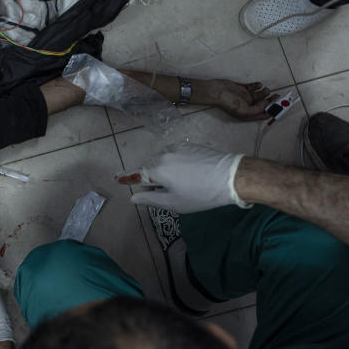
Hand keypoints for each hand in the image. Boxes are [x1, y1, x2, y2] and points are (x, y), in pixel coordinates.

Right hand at [118, 143, 250, 212]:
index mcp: (157, 169)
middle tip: (164, 192)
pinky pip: (175, 155)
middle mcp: (163, 155)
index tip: (117, 178)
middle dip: (152, 178)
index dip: (126, 177)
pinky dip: (175, 163)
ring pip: (163, 160)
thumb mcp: (174, 203)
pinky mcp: (190, 145)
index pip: (136, 174)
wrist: (231, 176)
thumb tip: (133, 198)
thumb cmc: (201, 194)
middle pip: (150, 167)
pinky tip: (189, 174)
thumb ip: (151, 199)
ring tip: (180, 184)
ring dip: (164, 170)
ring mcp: (177, 148)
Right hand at [202, 80, 273, 120]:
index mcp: (248, 114)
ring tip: (266, 89)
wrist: (216, 91)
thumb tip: (267, 104)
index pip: (264, 114)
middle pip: (263, 104)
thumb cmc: (228, 102)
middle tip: (277, 95)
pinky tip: (259, 84)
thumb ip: (258, 109)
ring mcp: (245, 97)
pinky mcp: (242, 89)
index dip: (272, 111)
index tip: (279, 105)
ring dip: (264, 92)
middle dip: (271, 100)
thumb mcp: (244, 111)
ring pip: (259, 95)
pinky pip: (252, 87)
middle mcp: (248, 106)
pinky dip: (257, 85)